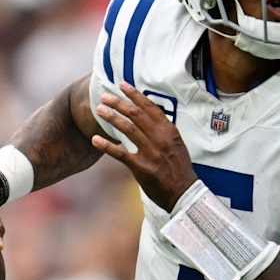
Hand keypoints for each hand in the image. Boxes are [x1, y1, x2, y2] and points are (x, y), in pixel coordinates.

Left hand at [91, 84, 197, 211]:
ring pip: (127, 128)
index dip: (135, 95)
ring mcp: (151, 153)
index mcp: (170, 132)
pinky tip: (95, 139)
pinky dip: (106, 145)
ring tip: (100, 110)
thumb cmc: (179, 169)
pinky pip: (120, 153)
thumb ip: (163, 132)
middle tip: (105, 97)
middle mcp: (161, 139)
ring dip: (111, 117)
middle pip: (136, 114)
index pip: (150, 108)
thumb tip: (148, 117)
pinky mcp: (141, 167)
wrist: (184, 193)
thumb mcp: (177, 145)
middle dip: (118, 103)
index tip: (122, 86)